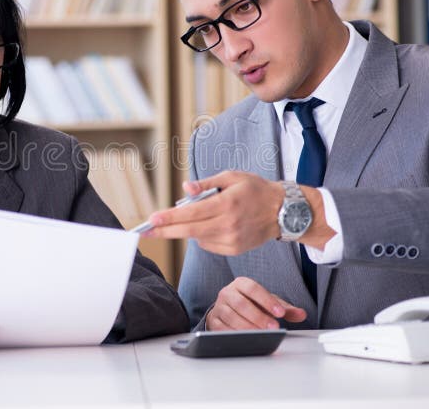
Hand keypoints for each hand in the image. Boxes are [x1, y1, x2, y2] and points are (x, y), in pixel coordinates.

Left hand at [146, 171, 282, 254]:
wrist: (282, 211)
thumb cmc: (255, 189)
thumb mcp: (231, 177)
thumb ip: (206, 184)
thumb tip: (185, 188)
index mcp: (226, 204)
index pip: (191, 213)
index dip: (169, 217)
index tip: (152, 219)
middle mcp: (228, 224)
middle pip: (189, 231)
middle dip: (165, 231)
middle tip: (146, 231)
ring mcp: (231, 240)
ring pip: (197, 238)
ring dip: (187, 229)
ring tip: (194, 216)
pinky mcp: (234, 250)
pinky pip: (208, 244)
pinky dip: (202, 236)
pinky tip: (210, 225)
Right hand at [207, 277, 306, 330]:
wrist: (227, 309)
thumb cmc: (249, 304)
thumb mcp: (267, 303)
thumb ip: (284, 308)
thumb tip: (301, 314)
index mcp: (241, 284)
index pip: (254, 289)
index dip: (267, 301)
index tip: (280, 313)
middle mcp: (227, 293)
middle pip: (241, 304)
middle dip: (259, 317)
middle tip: (274, 327)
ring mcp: (219, 307)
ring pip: (232, 317)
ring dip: (248, 327)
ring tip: (262, 334)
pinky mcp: (213, 321)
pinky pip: (222, 328)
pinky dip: (234, 334)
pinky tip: (246, 338)